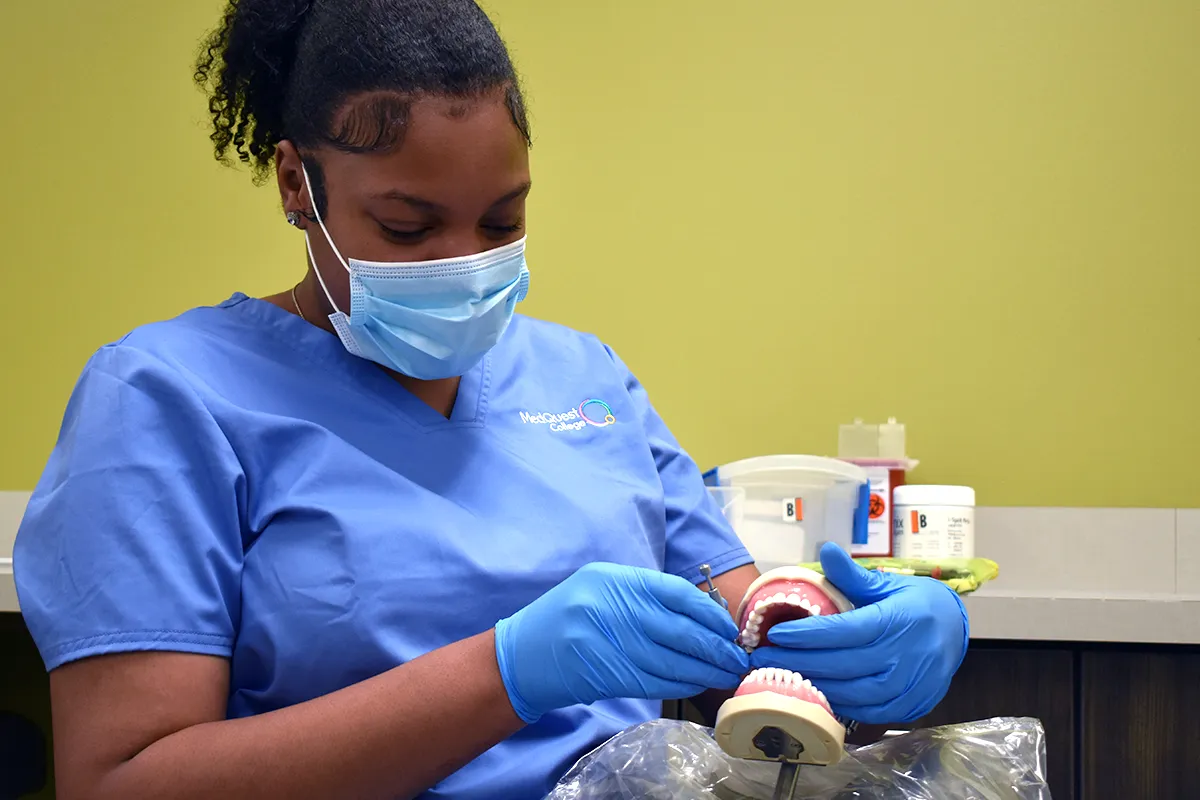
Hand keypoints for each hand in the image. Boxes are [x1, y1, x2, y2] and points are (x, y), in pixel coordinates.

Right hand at [494, 562, 749, 723]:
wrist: (523, 656)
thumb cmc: (566, 616)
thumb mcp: (601, 586)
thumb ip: (643, 594)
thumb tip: (699, 612)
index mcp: (617, 580)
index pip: (678, 593)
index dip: (710, 613)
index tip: (728, 629)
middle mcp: (616, 609)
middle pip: (682, 630)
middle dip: (716, 647)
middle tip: (737, 658)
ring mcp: (612, 644)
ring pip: (674, 661)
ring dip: (706, 670)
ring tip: (726, 673)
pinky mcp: (610, 676)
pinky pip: (658, 682)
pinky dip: (683, 684)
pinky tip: (698, 684)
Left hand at [749, 543, 968, 723]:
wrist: (956, 628)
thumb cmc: (915, 603)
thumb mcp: (886, 583)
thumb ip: (852, 574)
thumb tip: (825, 550)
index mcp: (897, 620)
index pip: (844, 631)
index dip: (807, 635)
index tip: (775, 634)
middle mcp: (906, 655)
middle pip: (843, 666)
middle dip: (799, 662)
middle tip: (764, 658)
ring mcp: (911, 684)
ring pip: (856, 694)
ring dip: (817, 687)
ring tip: (784, 675)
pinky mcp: (913, 704)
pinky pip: (872, 712)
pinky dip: (843, 705)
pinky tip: (818, 693)